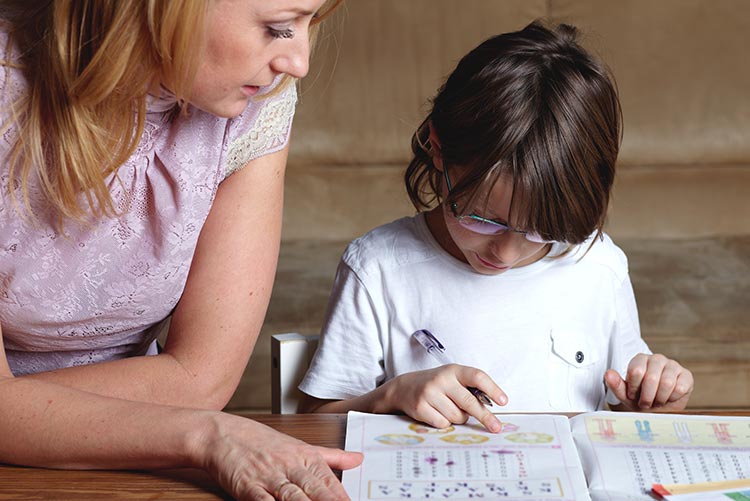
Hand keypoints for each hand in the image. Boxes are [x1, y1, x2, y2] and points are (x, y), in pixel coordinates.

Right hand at [200, 414, 362, 499]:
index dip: (342, 496)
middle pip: (315, 489)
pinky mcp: (248, 487)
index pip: (329, 480)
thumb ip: (331, 456)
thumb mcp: (300, 445)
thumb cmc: (261, 441)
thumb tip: (359, 459)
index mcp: (305, 456)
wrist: (222, 434)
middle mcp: (290, 466)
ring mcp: (269, 477)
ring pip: (293, 496)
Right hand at [385, 365, 506, 432]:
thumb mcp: (452, 379)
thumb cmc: (436, 385)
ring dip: (458, 418)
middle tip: (496, 427)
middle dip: (485, 417)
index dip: (492, 389)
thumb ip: (469, 389)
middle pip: (469, 402)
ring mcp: (429, 393)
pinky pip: (443, 424)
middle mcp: (441, 379)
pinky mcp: (420, 407)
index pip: (477, 376)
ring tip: (448, 409)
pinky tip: (437, 414)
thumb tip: (490, 408)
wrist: (403, 388)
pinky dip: (444, 423)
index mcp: (453, 370)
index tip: (503, 401)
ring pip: (457, 416)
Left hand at [605, 353, 692, 411]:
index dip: (634, 389)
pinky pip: (680, 388)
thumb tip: (608, 374)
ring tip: (656, 401)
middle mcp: (657, 359)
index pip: (636, 371)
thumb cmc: (640, 399)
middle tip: (645, 403)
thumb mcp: (625, 394)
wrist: (658, 410)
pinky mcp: (686, 375)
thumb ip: (616, 384)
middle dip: (647, 396)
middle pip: (651, 378)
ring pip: (666, 383)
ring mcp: (673, 365)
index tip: (633, 395)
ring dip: (659, 398)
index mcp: (640, 359)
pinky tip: (669, 398)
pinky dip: (672, 398)